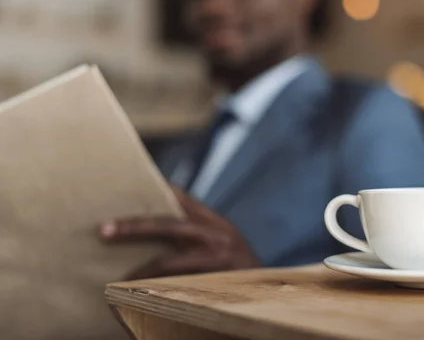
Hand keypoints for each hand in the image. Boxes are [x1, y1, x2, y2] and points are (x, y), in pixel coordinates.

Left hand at [100, 186, 260, 279]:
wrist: (268, 291)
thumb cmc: (236, 265)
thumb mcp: (222, 239)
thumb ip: (195, 230)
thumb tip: (157, 223)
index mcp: (212, 220)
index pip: (179, 198)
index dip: (153, 189)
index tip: (126, 181)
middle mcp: (215, 233)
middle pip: (168, 224)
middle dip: (134, 227)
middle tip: (103, 230)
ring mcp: (217, 257)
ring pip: (170, 260)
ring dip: (141, 267)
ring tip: (116, 277)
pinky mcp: (216, 280)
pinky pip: (178, 285)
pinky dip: (157, 288)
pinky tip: (138, 294)